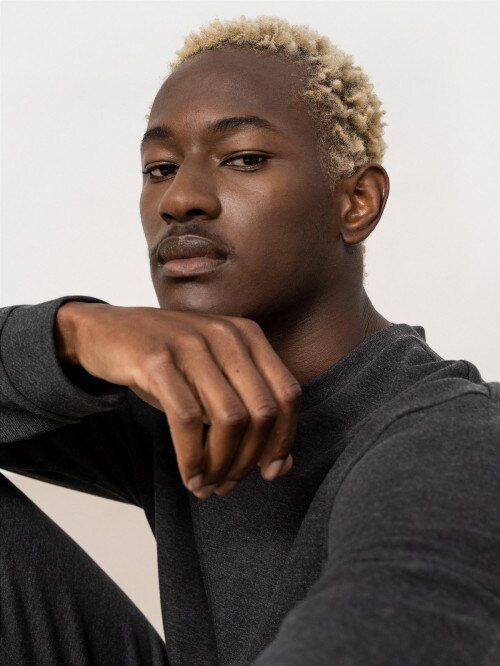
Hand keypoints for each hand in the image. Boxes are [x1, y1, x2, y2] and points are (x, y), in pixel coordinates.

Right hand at [55, 302, 300, 497]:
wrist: (103, 331)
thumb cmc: (166, 363)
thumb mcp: (213, 378)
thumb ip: (248, 411)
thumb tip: (282, 465)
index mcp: (248, 335)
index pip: (288, 393)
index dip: (285, 438)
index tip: (271, 472)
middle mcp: (226, 335)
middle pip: (262, 411)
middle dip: (249, 458)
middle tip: (228, 484)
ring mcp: (192, 345)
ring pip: (229, 418)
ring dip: (221, 463)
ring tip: (207, 485)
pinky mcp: (157, 360)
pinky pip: (187, 419)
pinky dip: (192, 457)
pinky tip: (189, 476)